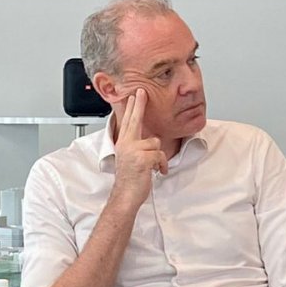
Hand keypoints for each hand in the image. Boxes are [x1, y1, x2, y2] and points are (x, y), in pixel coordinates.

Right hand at [111, 88, 166, 205]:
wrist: (126, 195)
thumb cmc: (131, 179)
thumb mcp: (131, 159)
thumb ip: (137, 147)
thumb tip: (151, 141)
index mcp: (124, 144)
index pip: (128, 122)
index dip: (131, 108)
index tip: (134, 95)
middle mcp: (126, 144)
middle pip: (135, 120)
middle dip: (139, 105)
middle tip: (141, 91)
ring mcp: (133, 150)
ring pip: (156, 143)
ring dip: (158, 157)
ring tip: (151, 168)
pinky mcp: (142, 158)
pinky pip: (160, 155)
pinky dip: (161, 165)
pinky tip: (156, 172)